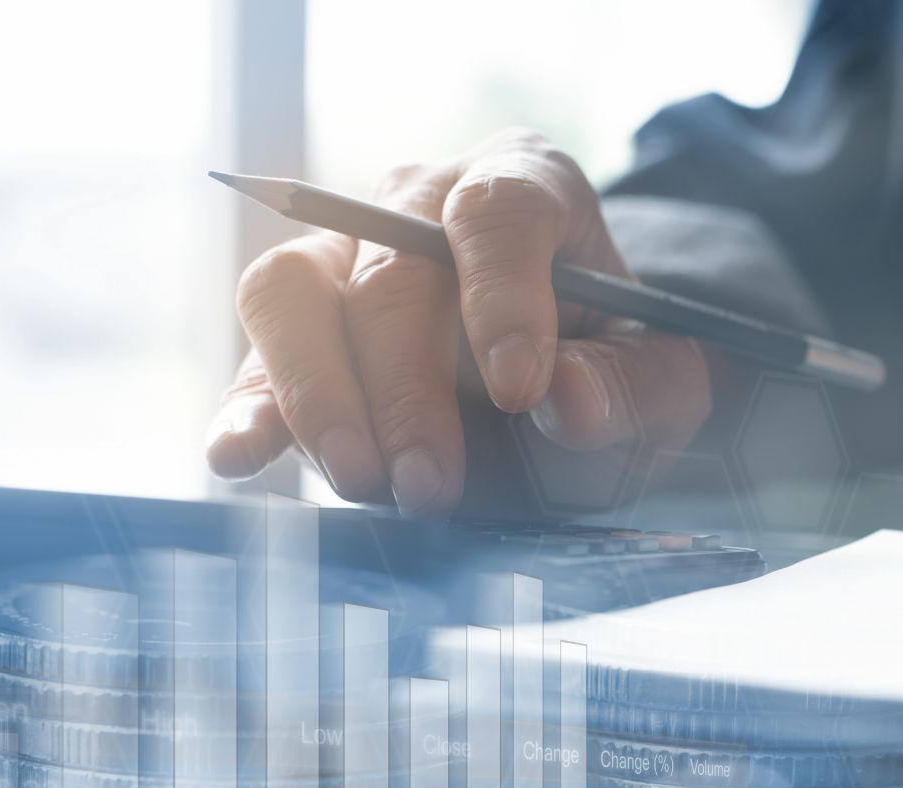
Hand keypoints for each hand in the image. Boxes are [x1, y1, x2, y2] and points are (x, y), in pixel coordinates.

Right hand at [206, 130, 711, 515]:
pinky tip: (240, 457)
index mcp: (525, 187)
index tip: (521, 392)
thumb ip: (633, 386)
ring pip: (291, 289)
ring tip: (363, 478)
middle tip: (435, 484)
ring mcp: (344, 258)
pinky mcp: (297, 329)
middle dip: (408, 387)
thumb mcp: (661, 381)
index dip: (504, 299)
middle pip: (389, 270)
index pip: (498, 213)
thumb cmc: (613, 364)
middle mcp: (418, 203)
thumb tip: (568, 402)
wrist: (562, 376)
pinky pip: (253, 354)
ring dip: (319, 391)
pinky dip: (245, 409)